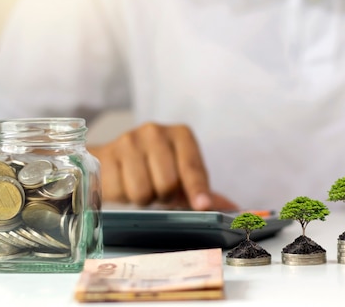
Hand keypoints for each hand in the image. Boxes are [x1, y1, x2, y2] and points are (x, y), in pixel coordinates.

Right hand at [88, 123, 237, 210]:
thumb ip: (207, 193)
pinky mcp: (106, 155)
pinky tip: (124, 184)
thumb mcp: (182, 176)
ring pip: (143, 191)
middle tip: (162, 193)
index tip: (202, 206)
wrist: (111, 159)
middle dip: (166, 197)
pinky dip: (124, 196)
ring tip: (143, 187)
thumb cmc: (156, 169)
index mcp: (181, 135)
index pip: (192, 167)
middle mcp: (155, 132)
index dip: (198, 189)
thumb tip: (238, 212)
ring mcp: (128, 141)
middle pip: (168, 183)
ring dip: (145, 199)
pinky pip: (120, 192)